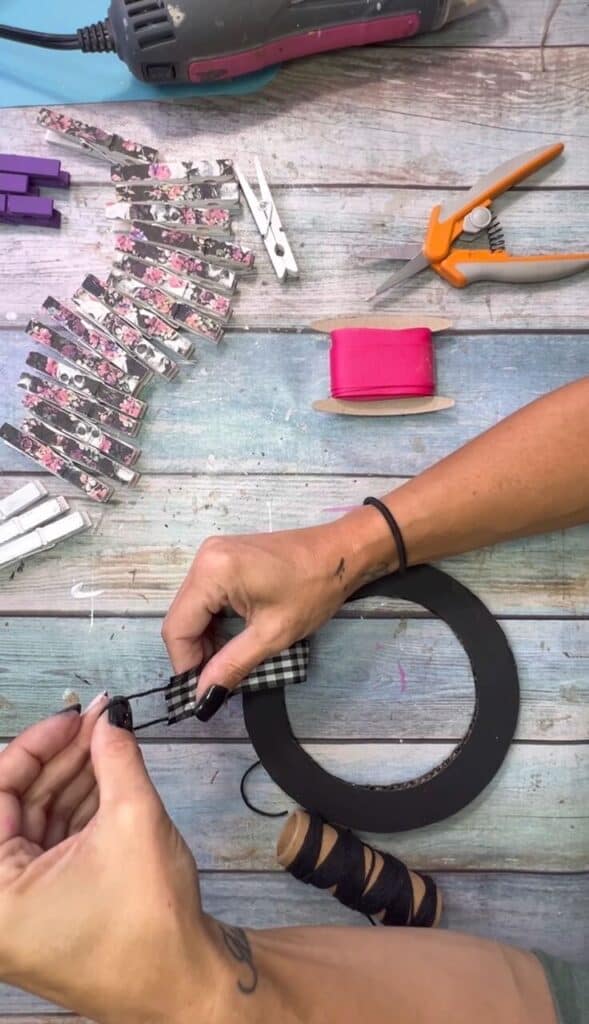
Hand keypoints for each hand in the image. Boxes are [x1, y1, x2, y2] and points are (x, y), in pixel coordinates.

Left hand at [0, 700, 221, 1023]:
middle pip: (17, 804)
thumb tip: (109, 719)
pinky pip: (54, 841)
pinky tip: (109, 773)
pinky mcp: (48, 905)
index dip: (36, 744)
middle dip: (62, 758)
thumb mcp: (133, 820)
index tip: (75, 716)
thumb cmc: (149, 921)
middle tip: (101, 721)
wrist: (184, 983)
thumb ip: (116, 759)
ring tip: (110, 739)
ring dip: (75, 777)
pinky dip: (80, 807)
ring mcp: (21, 904)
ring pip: (38, 819)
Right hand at [162, 507, 395, 716]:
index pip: (177, 628)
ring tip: (225, 662)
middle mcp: (204, 558)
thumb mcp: (273, 634)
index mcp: (212, 572)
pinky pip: (205, 595)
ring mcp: (213, 554)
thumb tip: (203, 696)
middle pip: (181, 617)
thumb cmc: (314, 590)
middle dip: (194, 652)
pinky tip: (229, 638)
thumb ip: (232, 665)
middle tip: (216, 679)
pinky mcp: (223, 556)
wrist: (342, 553)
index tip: (202, 691)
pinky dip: (212, 620)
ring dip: (203, 638)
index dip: (185, 664)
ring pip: (191, 608)